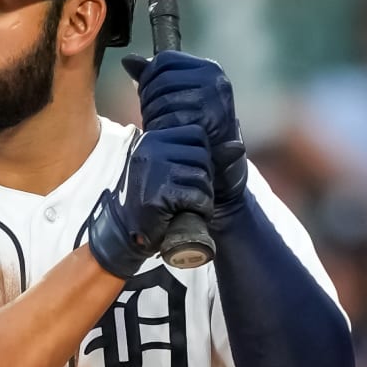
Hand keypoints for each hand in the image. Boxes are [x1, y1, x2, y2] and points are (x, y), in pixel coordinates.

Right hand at [85, 119, 212, 279]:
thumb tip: (238, 147)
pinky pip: (196, 196)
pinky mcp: (158, 195)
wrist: (129, 232)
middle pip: (202, 155)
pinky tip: (193, 214)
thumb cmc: (154, 200)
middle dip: (205, 178)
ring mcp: (153, 171)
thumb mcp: (172, 170)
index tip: (192, 175)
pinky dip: (202, 208)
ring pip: (202, 176)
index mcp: (153, 139)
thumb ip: (202, 156)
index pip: (197, 134)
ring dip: (205, 195)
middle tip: (193, 195)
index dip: (203, 156)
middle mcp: (151, 150)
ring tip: (193, 205)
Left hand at [130, 49, 246, 228]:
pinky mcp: (207, 120)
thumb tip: (129, 61)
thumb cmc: (196, 125)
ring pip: (162, 100)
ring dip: (153, 115)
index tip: (146, 93)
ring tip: (159, 126)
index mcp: (208, 68)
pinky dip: (161, 129)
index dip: (147, 75)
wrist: (221, 160)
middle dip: (148, 98)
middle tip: (151, 114)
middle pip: (161, 79)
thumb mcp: (179, 96)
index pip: (165, 60)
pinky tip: (164, 135)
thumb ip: (155, 78)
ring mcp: (212, 99)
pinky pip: (169, 120)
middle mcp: (213, 79)